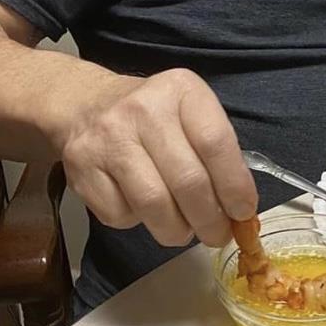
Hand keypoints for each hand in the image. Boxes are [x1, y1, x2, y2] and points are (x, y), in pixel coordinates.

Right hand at [51, 69, 257, 246]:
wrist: (85, 104)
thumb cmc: (154, 116)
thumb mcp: (190, 113)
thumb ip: (217, 153)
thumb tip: (239, 211)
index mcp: (181, 90)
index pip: (215, 143)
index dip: (234, 186)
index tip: (243, 213)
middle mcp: (143, 109)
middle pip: (187, 180)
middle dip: (209, 219)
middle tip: (218, 235)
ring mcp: (108, 138)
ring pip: (154, 204)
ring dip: (177, 229)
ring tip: (184, 230)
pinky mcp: (82, 168)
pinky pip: (120, 214)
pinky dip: (139, 223)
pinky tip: (144, 210)